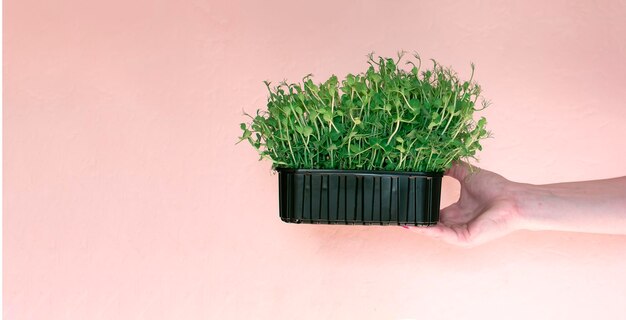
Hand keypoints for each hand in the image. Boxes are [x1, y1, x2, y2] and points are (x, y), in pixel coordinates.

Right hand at [406, 162, 523, 245]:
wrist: (513, 199)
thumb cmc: (496, 188)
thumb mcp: (466, 174)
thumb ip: (451, 167)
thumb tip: (436, 157)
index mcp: (457, 211)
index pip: (434, 213)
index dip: (420, 209)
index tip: (405, 203)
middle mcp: (457, 223)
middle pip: (431, 224)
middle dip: (414, 220)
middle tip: (396, 214)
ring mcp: (460, 232)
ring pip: (434, 231)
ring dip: (418, 226)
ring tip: (401, 220)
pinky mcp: (464, 238)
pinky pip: (443, 235)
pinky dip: (429, 230)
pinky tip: (416, 225)